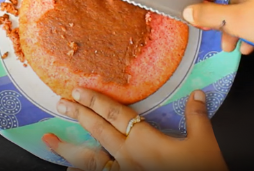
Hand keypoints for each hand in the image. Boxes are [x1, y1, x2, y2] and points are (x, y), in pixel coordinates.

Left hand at [42, 88, 227, 170]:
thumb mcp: (204, 143)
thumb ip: (197, 117)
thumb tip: (198, 94)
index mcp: (145, 142)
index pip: (115, 114)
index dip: (96, 101)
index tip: (78, 90)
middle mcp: (129, 157)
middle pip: (98, 131)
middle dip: (78, 115)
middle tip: (60, 103)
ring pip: (90, 159)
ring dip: (68, 148)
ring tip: (49, 140)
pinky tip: (70, 168)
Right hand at [155, 0, 253, 56]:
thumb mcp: (237, 22)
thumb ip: (208, 15)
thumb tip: (189, 12)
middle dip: (211, 8)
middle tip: (201, 24)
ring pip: (237, 1)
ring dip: (228, 22)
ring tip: (227, 45)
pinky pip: (252, 8)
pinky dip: (245, 24)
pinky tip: (247, 45)